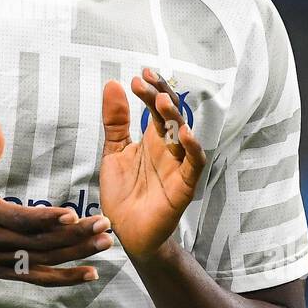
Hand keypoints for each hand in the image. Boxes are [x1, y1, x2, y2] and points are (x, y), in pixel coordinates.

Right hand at [0, 110, 114, 285]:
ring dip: (78, 253)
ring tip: (107, 242)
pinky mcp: (10, 273)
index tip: (72, 214)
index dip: (45, 219)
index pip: (20, 220)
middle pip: (40, 243)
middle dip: (74, 236)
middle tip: (105, 225)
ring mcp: (5, 262)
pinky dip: (67, 279)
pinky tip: (93, 273)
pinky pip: (42, 279)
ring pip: (46, 261)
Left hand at [99, 68, 206, 260]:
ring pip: (185, 135)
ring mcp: (178, 165)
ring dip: (175, 117)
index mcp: (153, 138)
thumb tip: (113, 83)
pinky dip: (193, 149)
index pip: (157, 107)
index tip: (139, 76)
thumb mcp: (114, 152)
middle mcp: (168, 148)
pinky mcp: (184, 186)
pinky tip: (185, 134)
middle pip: (172, 115)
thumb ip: (115, 121)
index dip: (151, 90)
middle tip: (145, 80)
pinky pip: (195, 164)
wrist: (125, 232)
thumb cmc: (123, 193)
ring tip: (160, 101)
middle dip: (161, 95)